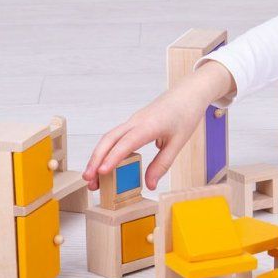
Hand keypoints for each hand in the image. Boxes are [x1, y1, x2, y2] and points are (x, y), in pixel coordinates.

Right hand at [83, 60, 234, 190]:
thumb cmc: (185, 114)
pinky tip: (106, 167)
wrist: (189, 93)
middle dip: (96, 160)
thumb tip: (150, 185)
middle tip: (89, 180)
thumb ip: (163, 164)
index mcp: (148, 125)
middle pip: (108, 140)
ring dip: (99, 157)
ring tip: (94, 179)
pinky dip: (108, 152)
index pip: (126, 143)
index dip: (112, 158)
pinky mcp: (134, 124)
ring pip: (109, 138)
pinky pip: (116, 138)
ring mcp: (133, 121)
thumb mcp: (178, 142)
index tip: (101, 172)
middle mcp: (136, 122)